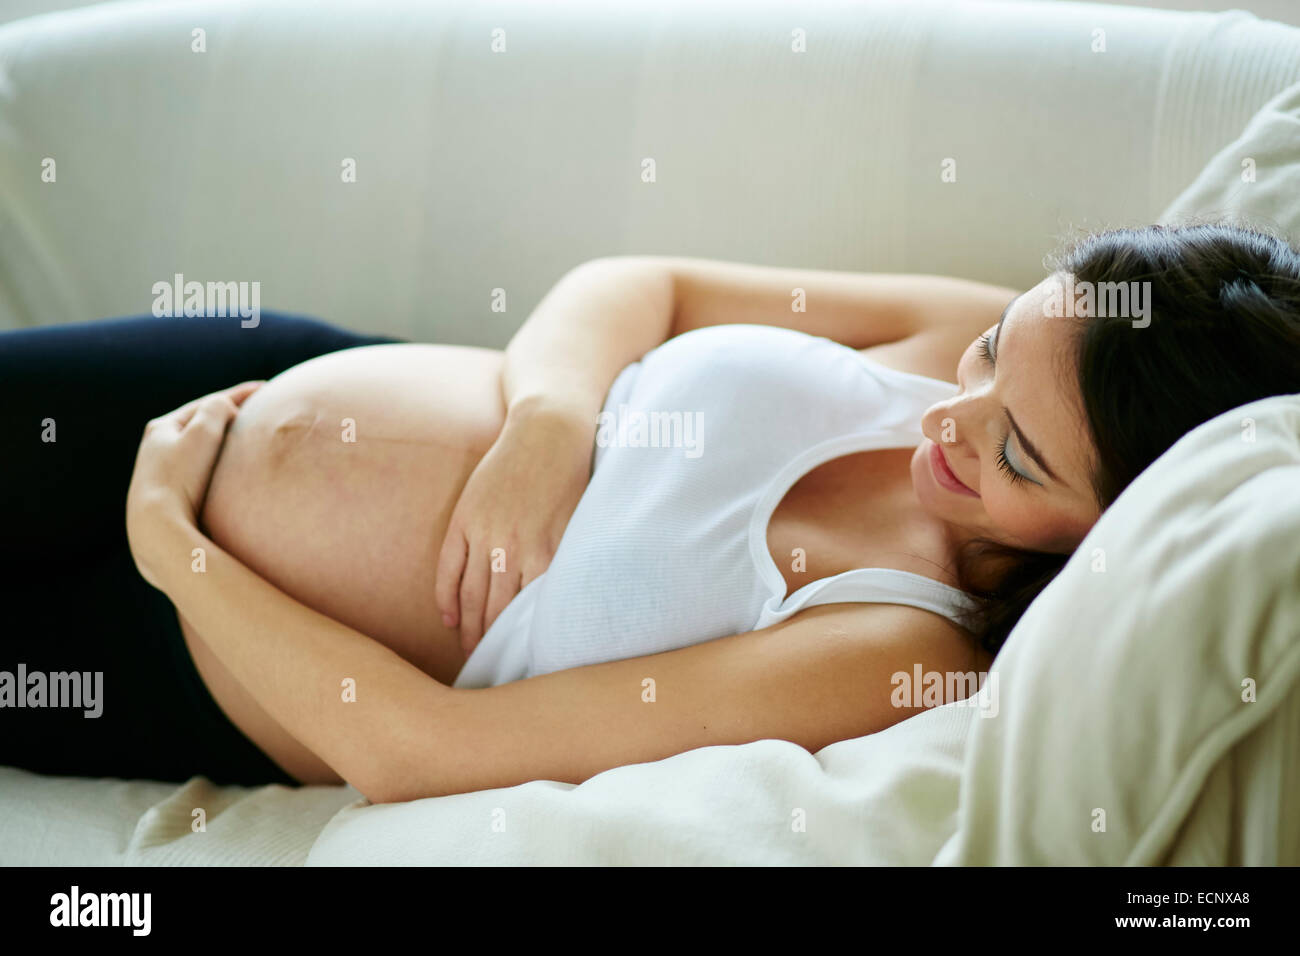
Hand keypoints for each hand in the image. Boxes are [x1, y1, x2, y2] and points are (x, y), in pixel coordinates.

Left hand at [125, 381, 262, 589]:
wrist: (156, 528)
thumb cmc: (180, 477)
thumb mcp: (202, 432)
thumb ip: (217, 408)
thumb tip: (226, 408)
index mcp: (161, 428)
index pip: (207, 405)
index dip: (239, 394)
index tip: (266, 388)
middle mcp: (157, 449)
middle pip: (201, 425)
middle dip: (228, 417)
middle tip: (256, 414)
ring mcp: (162, 476)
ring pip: (201, 451)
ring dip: (223, 443)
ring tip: (246, 443)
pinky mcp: (171, 499)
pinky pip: (201, 473)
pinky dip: (218, 466)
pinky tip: (231, 476)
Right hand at [435, 401, 593, 655]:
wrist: (549, 431)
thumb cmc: (573, 480)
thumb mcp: (579, 526)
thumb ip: (566, 565)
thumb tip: (562, 608)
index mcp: (547, 554)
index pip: (529, 613)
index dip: (523, 642)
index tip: (523, 666)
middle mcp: (513, 548)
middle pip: (496, 611)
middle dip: (492, 645)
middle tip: (490, 671)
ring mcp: (484, 533)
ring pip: (471, 595)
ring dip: (469, 628)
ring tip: (470, 653)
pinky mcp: (464, 518)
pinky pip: (448, 567)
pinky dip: (446, 596)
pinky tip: (449, 619)